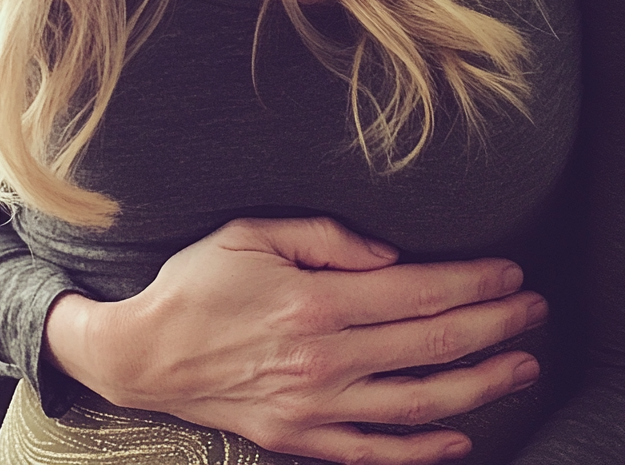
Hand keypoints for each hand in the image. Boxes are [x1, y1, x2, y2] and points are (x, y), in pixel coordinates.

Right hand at [44, 217, 546, 464]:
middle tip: (532, 311)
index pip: (417, 292)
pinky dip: (425, 448)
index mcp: (314, 301)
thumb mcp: (250, 234)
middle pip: (431, 344)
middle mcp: (325, 358)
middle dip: (492, 325)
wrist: (144, 353)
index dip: (472, 283)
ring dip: (480, 385)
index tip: (508, 272)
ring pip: (420, 402)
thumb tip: (389, 256)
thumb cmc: (196, 284)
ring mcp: (316, 406)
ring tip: (519, 366)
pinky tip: (460, 435)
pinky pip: (378, 451)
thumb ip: (324, 237)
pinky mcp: (301, 439)